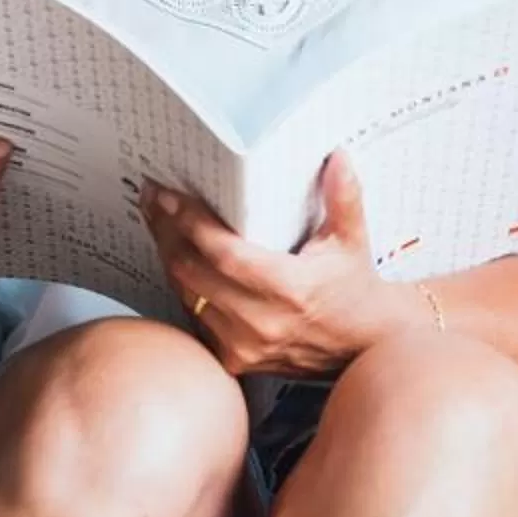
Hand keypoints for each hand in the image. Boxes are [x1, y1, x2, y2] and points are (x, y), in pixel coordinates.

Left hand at [136, 151, 406, 377]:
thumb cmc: (355, 292)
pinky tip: (177, 260)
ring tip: (158, 223)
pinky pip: (195, 317)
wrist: (364, 347)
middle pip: (193, 272)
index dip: (189, 223)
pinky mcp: (236, 359)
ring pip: (187, 295)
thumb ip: (344, 197)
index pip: (223, 254)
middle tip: (153, 199)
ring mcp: (245, 345)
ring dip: (168, 256)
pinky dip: (183, 287)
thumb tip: (337, 157)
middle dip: (166, 231)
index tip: (168, 196)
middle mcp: (262, 322)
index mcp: (290, 290)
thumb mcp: (353, 241)